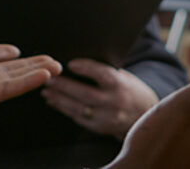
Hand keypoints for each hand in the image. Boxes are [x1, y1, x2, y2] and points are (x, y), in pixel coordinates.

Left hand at [0, 0, 61, 129]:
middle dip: (28, 65)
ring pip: (9, 79)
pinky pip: (3, 89)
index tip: (17, 49)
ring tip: (54, 67)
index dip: (2, 52)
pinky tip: (42, 75)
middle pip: (4, 69)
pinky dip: (24, 82)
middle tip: (50, 61)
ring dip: (32, 73)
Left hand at [42, 58, 158, 137]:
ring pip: (79, 108)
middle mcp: (114, 102)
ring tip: (46, 90)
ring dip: (59, 99)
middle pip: (86, 94)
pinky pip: (78, 118)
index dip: (87, 69)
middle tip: (48, 78)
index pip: (103, 75)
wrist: (143, 113)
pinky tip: (53, 101)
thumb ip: (103, 70)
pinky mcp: (100, 128)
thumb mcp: (122, 75)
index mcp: (120, 85)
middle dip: (64, 86)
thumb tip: (76, 60)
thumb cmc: (127, 88)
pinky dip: (64, 109)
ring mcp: (107, 117)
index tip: (70, 64)